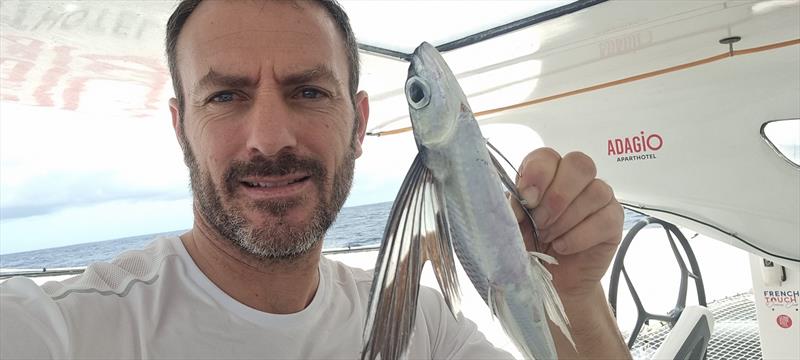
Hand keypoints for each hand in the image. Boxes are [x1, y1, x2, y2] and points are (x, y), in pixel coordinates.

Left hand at [511, 148, 623, 297]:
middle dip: (557, 195)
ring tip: (550, 238)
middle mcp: (575, 180)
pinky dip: (581, 235)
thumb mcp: (512, 226)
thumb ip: (513, 206)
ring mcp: (599, 198)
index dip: (539, 174)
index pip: (548, 156)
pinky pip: (606, 218)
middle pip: (580, 164)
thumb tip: (522, 197)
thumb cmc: (529, 247)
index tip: (527, 199)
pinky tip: (564, 246)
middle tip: (541, 222)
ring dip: (567, 219)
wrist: (549, 281)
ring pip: (595, 191)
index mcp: (547, 174)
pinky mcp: (613, 221)